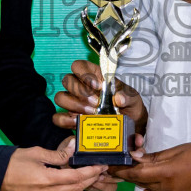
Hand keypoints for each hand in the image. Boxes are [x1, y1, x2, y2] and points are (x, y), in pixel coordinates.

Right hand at [0, 139, 104, 190]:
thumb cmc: (11, 162)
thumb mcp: (35, 153)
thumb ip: (57, 153)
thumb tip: (73, 148)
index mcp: (46, 180)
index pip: (76, 178)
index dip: (91, 172)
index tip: (101, 166)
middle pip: (76, 188)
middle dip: (92, 179)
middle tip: (103, 170)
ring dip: (83, 183)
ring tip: (95, 174)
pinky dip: (72, 185)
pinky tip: (77, 177)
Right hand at [53, 60, 147, 190]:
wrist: (129, 124)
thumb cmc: (128, 105)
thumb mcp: (132, 98)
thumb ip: (127, 96)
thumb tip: (118, 98)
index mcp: (94, 76)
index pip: (78, 65)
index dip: (84, 73)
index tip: (98, 86)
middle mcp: (81, 87)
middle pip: (67, 80)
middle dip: (80, 91)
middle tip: (96, 102)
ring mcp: (74, 103)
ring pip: (60, 97)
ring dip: (74, 105)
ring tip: (91, 113)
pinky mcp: (70, 119)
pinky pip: (58, 118)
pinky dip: (66, 120)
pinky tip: (79, 122)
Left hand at [108, 140, 190, 190]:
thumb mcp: (179, 149)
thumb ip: (156, 157)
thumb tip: (136, 158)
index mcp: (166, 173)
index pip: (135, 174)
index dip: (120, 171)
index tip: (109, 166)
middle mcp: (169, 189)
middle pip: (141, 183)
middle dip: (129, 176)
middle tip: (118, 168)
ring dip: (142, 184)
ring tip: (132, 175)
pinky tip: (150, 190)